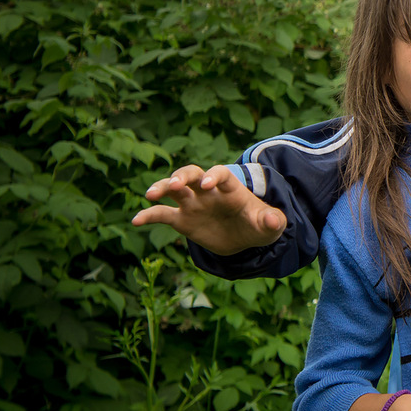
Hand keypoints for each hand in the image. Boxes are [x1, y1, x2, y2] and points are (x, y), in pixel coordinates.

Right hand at [131, 164, 286, 254]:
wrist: (245, 236)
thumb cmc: (258, 224)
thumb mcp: (270, 225)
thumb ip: (272, 221)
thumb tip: (273, 221)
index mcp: (230, 188)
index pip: (220, 174)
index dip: (213, 176)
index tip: (207, 184)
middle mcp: (208, 192)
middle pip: (192, 174)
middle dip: (182, 176)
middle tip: (174, 184)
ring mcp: (193, 204)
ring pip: (173, 189)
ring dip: (161, 187)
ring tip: (150, 195)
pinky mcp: (182, 220)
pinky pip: (162, 214)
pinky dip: (149, 215)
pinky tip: (136, 221)